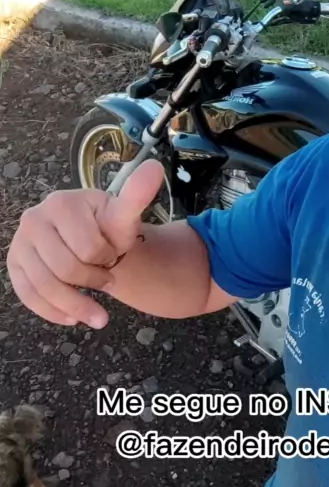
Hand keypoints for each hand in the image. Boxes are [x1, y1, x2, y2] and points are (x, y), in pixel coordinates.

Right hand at [6, 159, 163, 328]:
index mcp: (61, 203)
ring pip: (45, 287)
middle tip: (107, 279)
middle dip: (93, 281)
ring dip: (76, 305)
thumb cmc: (109, 227)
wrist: (93, 238)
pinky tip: (72, 318)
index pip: (88, 248)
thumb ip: (138, 195)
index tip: (114, 255)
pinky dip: (51, 312)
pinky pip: (28, 296)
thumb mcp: (125, 214)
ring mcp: (20, 242)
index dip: (107, 258)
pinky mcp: (14, 264)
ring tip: (98, 313)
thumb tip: (155, 168)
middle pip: (66, 269)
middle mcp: (33, 219)